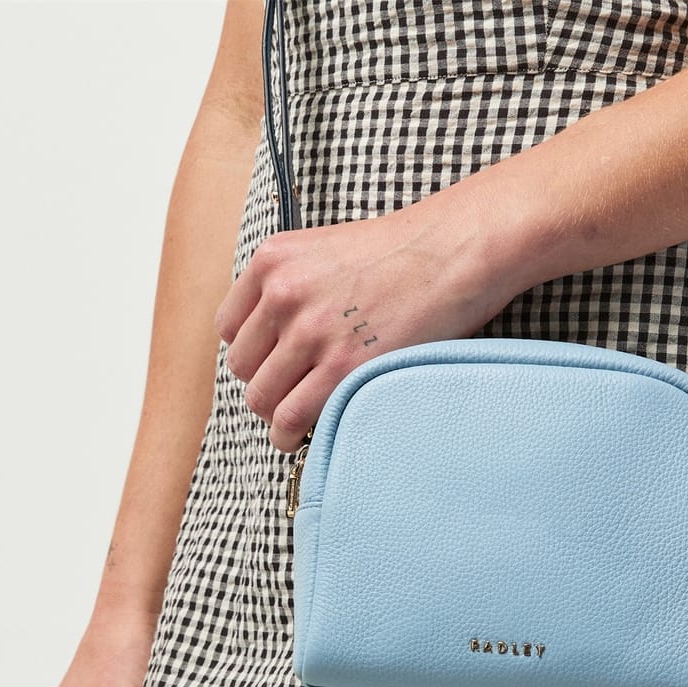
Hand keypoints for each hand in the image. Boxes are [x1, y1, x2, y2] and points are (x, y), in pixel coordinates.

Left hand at [214, 195, 513, 451]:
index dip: (253, 353)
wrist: (457, 249)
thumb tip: (285, 337)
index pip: (230, 327)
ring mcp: (311, 332)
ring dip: (276, 416)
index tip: (273, 367)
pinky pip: (292, 416)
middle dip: (266, 386)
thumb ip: (299, 285)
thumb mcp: (331, 250)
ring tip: (296, 423)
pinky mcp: (343, 366)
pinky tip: (302, 436)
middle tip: (292, 396)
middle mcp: (283, 293)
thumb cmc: (410, 252)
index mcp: (274, 260)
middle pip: (243, 366)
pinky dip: (290, 434)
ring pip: (262, 397)